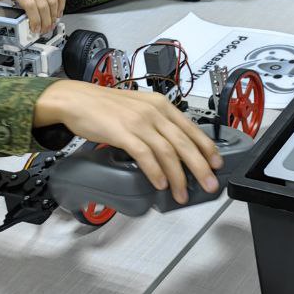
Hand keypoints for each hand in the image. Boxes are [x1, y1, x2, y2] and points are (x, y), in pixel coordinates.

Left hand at [0, 0, 64, 33]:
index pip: (29, 5)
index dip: (34, 19)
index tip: (34, 28)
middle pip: (42, 6)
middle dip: (44, 22)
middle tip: (43, 30)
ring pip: (53, 1)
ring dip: (53, 16)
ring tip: (51, 24)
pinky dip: (61, 4)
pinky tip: (58, 12)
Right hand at [33, 81, 223, 203]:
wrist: (77, 99)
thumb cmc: (106, 106)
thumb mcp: (139, 108)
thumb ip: (157, 122)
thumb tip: (173, 145)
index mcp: (161, 105)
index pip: (191, 128)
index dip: (206, 148)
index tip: (216, 164)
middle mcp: (154, 112)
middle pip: (184, 142)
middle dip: (200, 167)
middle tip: (208, 184)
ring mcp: (138, 122)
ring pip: (167, 151)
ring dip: (178, 176)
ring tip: (181, 193)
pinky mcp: (122, 133)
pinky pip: (145, 155)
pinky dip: (155, 171)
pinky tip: (160, 183)